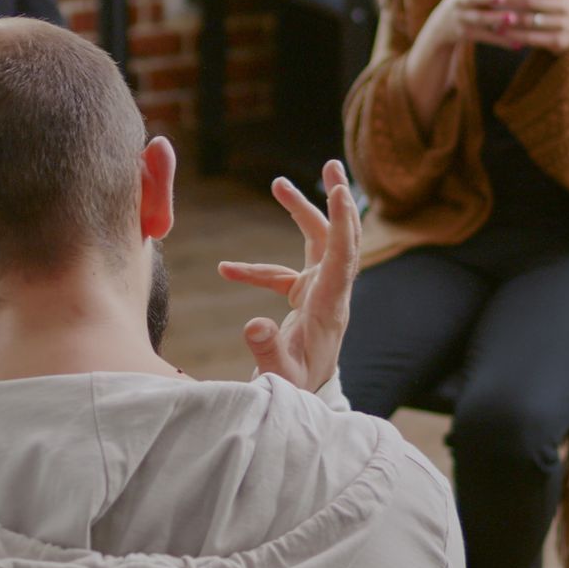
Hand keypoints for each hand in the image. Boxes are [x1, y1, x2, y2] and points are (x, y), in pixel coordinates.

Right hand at [216, 160, 360, 392]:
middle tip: (331, 166)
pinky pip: (283, 273)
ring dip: (303, 213)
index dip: (341, 222)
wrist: (306, 401)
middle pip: (340, 238)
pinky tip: (226, 271)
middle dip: (337, 201)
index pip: (342, 256)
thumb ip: (267, 350)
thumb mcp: (280, 376)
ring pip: (317, 243)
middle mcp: (331, 293)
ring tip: (279, 184)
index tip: (338, 190)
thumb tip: (252, 323)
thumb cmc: (295, 388)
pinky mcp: (306, 297)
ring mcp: (320, 292)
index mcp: (329, 306)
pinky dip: (257, 270)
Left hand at [453, 0, 568, 54]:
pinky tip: (501, 32)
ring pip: (532, 21)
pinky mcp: (561, 41)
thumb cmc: (552, 7)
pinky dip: (515, 35)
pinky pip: (534, 38)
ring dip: (509, 18)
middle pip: (534, 1)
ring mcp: (566, 24)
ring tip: (490, 16)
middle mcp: (566, 6)